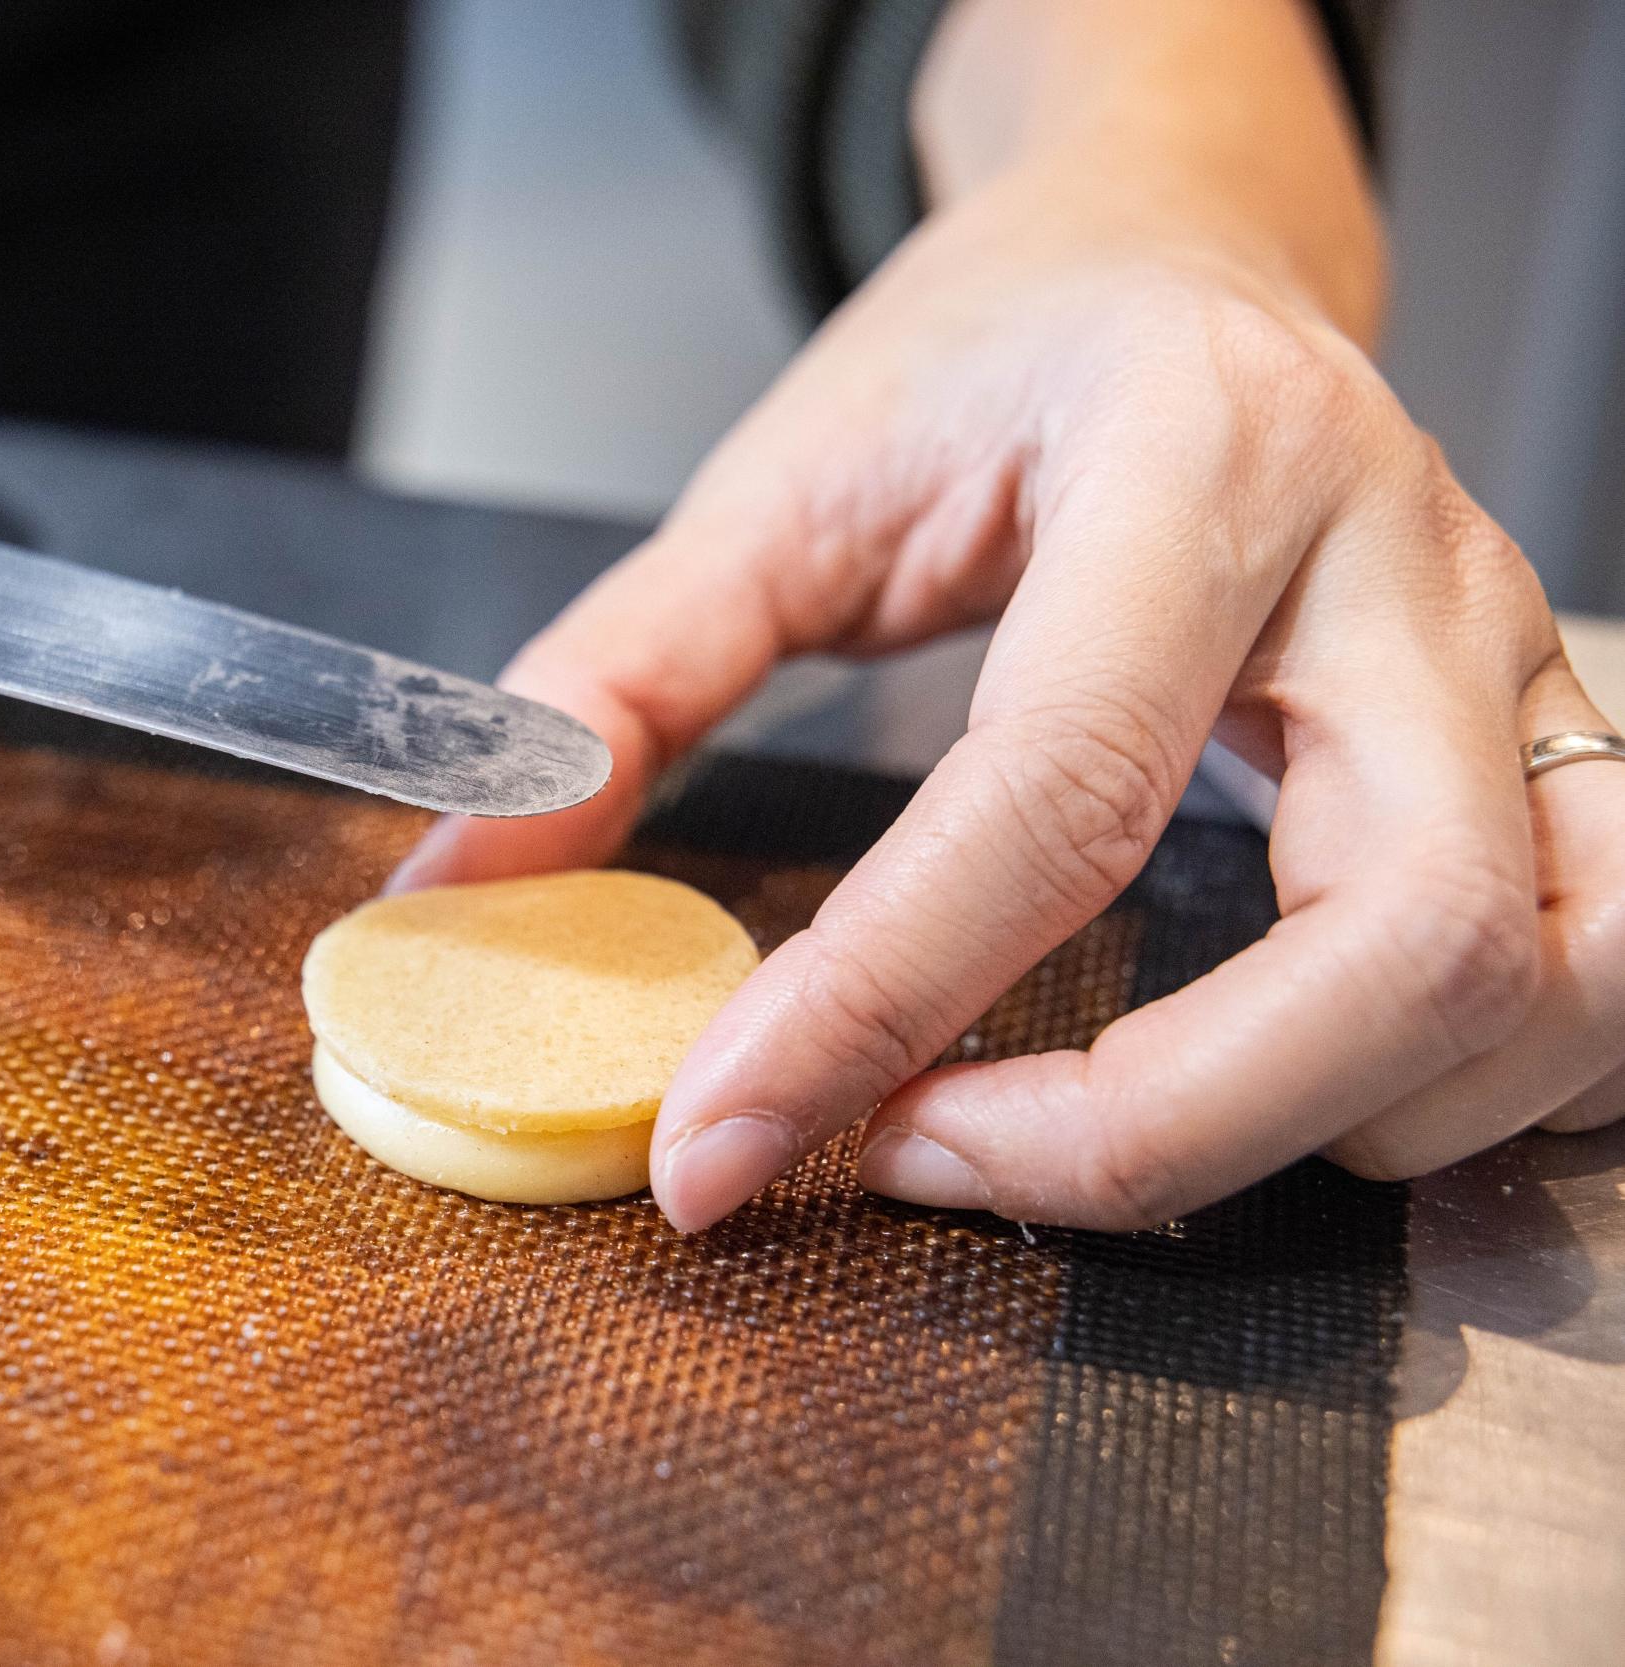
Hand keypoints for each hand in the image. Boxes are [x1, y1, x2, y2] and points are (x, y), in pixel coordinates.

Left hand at [387, 30, 1624, 1231]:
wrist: (1181, 253)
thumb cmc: (991, 357)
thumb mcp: (784, 483)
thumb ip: (619, 680)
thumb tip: (464, 890)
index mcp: (1196, 459)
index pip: (1056, 793)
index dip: (872, 1006)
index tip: (713, 1142)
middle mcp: (1399, 566)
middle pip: (1402, 937)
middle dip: (1152, 1133)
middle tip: (925, 1161)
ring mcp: (1510, 662)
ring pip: (1550, 986)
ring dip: (1327, 1134)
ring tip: (1099, 1131)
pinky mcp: (1552, 739)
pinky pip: (1612, 978)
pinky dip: (1470, 1096)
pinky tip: (1292, 1099)